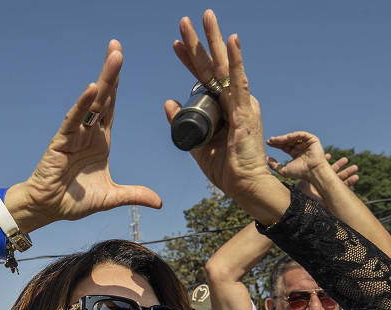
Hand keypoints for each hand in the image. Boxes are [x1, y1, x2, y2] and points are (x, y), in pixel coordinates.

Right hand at [5, 41, 161, 233]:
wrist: (49, 209)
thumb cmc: (74, 200)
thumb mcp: (111, 198)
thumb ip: (134, 195)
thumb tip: (159, 203)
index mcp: (100, 140)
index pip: (112, 107)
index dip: (117, 85)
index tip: (121, 60)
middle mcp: (88, 133)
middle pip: (103, 97)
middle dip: (110, 72)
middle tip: (117, 46)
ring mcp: (75, 135)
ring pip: (91, 103)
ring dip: (103, 80)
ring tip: (114, 57)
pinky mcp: (61, 141)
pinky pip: (73, 120)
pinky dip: (82, 104)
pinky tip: (92, 89)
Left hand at [164, 11, 271, 198]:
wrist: (245, 187)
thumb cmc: (226, 169)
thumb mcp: (195, 143)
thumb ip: (182, 122)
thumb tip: (169, 101)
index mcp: (224, 107)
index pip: (203, 77)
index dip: (189, 59)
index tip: (175, 44)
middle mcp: (235, 100)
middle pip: (213, 65)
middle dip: (199, 41)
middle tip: (186, 19)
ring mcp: (242, 103)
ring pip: (224, 66)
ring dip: (214, 41)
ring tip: (205, 17)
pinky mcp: (246, 112)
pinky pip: (238, 83)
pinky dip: (235, 62)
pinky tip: (231, 42)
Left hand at [266, 131, 358, 199]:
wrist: (313, 172)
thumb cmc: (300, 173)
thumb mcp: (283, 170)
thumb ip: (274, 165)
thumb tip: (266, 158)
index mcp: (295, 153)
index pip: (284, 146)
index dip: (276, 144)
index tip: (268, 143)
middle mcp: (301, 147)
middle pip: (287, 141)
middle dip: (278, 140)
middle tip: (270, 140)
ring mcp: (307, 143)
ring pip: (293, 137)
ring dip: (283, 138)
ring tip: (274, 140)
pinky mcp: (312, 139)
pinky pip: (301, 134)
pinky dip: (292, 135)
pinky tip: (284, 138)